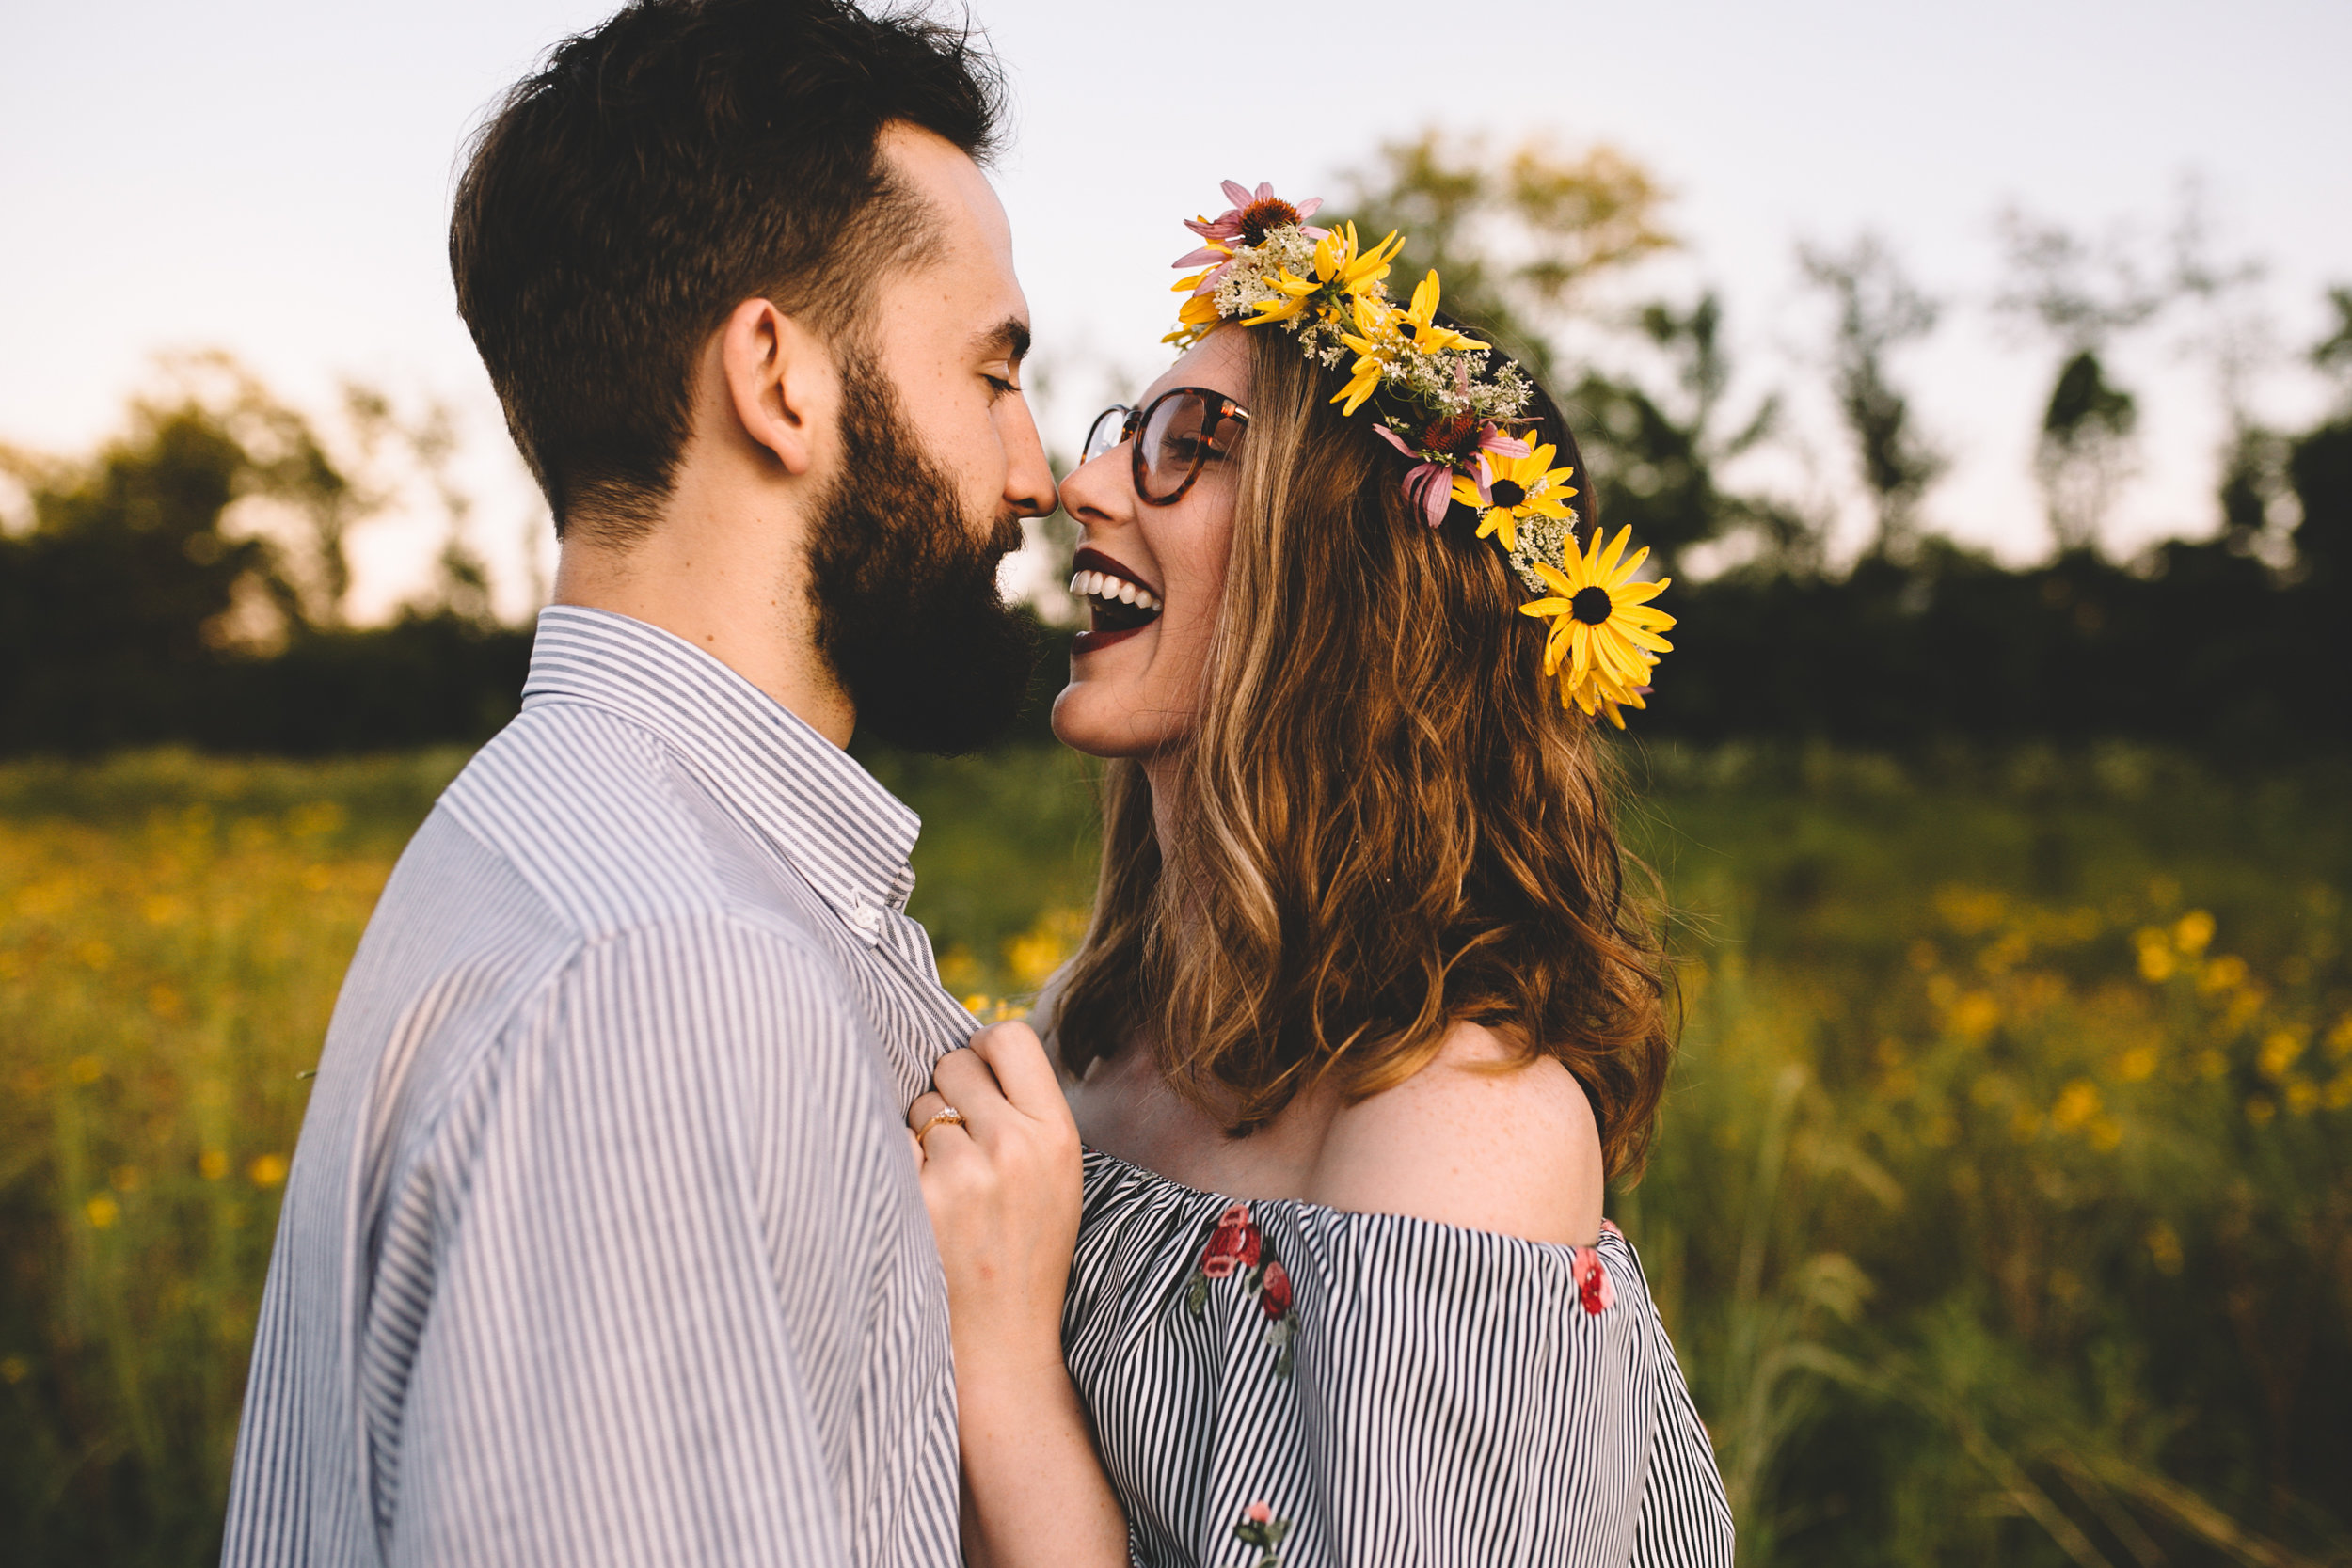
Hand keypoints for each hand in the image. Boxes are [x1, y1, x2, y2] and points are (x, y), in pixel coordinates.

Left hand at [907, 1022, 1082, 1372]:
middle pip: (953, 1064)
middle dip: (948, 1094)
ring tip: (947, 1190)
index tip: (976, 1075)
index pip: (1009, 1038)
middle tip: (959, 1145)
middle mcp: (1014, 1145)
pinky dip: (899, 1167)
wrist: (1004, 1340)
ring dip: (922, 1137)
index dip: (983, 1048)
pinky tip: (922, 1205)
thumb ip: (1025, 1112)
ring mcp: (965, 1174)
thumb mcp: (1056, 1175)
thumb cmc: (1025, 1248)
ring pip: (919, 1106)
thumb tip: (971, 1046)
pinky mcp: (920, 1201)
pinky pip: (892, 1143)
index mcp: (1057, 1133)